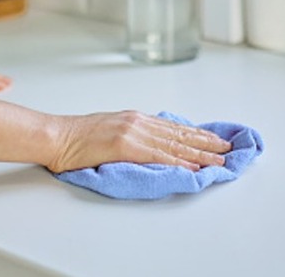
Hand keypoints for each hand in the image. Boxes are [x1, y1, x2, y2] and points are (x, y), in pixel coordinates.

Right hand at [47, 111, 232, 172]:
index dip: (197, 134)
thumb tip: (150, 143)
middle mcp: (139, 122)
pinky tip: (193, 166)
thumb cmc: (77, 136)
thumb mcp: (111, 128)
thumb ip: (132, 134)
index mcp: (136, 119)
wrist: (56, 136)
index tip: (214, 139)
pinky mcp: (126, 146)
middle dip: (207, 142)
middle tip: (227, 148)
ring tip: (219, 159)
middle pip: (180, 134)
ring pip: (175, 145)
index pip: (174, 127)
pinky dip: (179, 161)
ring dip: (200, 153)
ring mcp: (134, 133)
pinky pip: (158, 155)